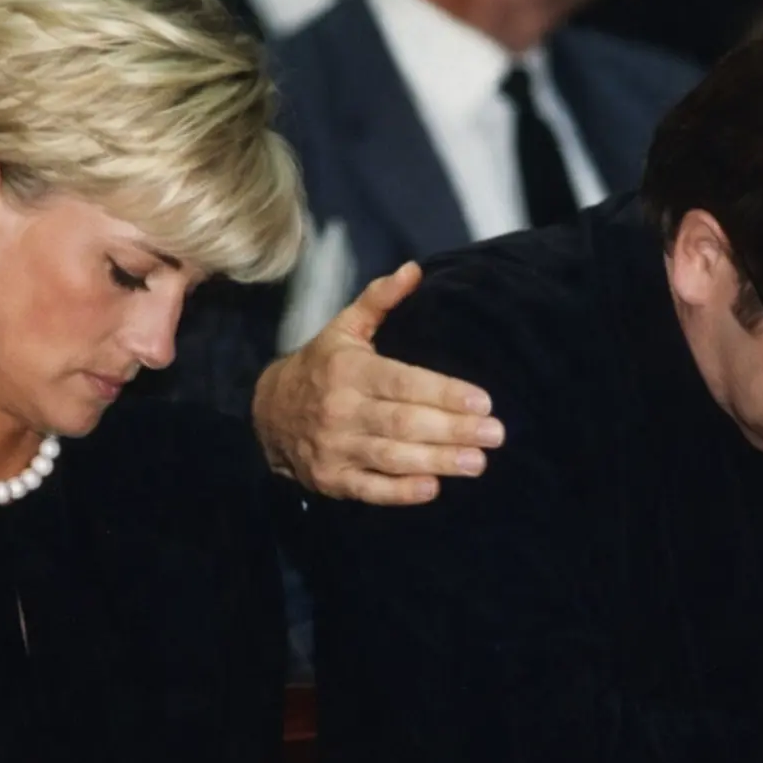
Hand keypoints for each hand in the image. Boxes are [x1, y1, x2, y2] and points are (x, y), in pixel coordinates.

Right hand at [251, 262, 505, 504]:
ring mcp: (335, 448)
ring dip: (437, 462)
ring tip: (477, 462)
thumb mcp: (343, 328)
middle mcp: (341, 410)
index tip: (483, 402)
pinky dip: (400, 492)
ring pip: (392, 457)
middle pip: (404, 422)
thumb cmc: (321, 367)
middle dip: (453, 430)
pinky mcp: (332, 479)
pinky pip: (369, 490)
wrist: (268, 413)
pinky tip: (432, 488)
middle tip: (495, 434)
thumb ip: (379, 300)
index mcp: (349, 371)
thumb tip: (414, 270)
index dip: (444, 393)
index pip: (403, 383)